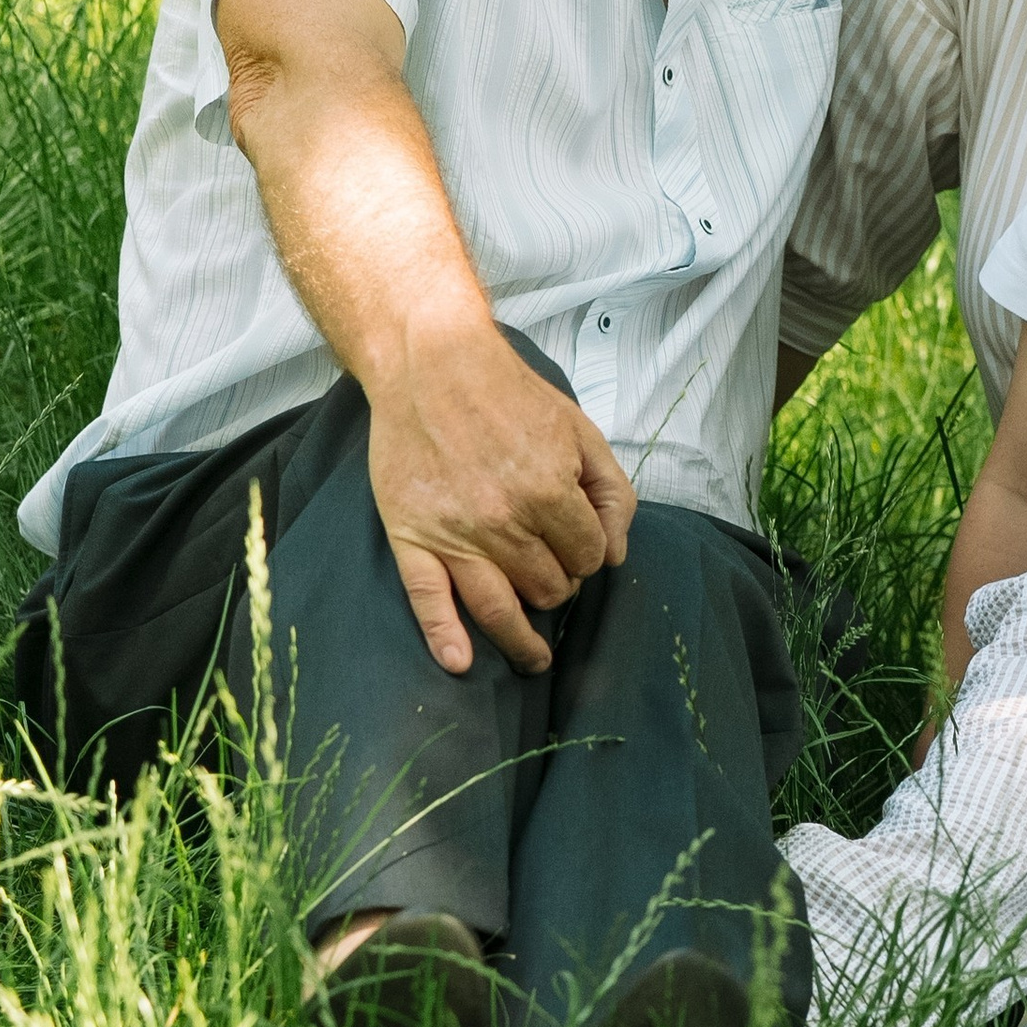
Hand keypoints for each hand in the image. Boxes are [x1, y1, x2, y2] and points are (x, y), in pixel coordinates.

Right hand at [366, 326, 636, 676]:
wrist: (433, 364)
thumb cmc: (511, 396)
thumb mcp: (581, 432)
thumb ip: (611, 492)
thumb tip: (615, 555)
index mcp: (548, 491)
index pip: (587, 556)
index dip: (590, 556)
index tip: (580, 548)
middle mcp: (502, 520)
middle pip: (547, 587)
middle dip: (559, 587)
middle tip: (554, 576)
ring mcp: (453, 533)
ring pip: (498, 608)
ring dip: (522, 639)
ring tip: (536, 659)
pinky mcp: (411, 536)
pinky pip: (428, 599)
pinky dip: (445, 637)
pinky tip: (461, 662)